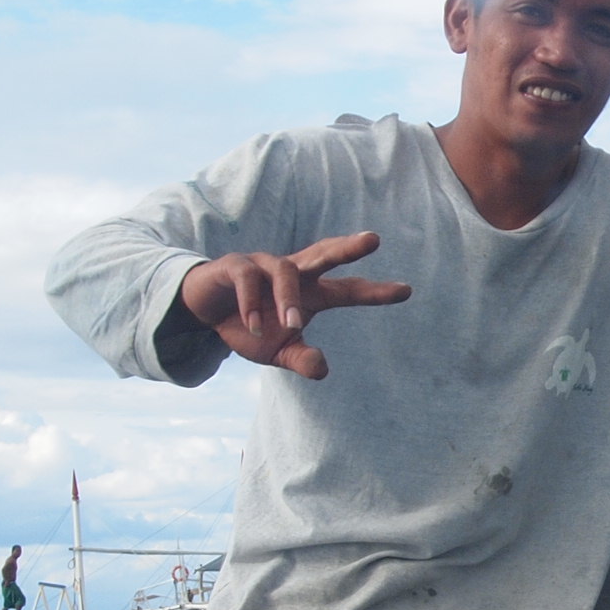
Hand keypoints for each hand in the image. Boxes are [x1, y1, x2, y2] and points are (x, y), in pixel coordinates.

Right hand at [177, 232, 411, 379]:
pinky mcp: (234, 266)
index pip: (348, 290)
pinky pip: (248, 278)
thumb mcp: (276, 352)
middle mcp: (292, 273)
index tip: (407, 291)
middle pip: (324, 254)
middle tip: (373, 240)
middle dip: (347, 247)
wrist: (203, 315)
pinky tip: (254, 325)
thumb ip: (300, 359)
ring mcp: (263, 265)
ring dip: (290, 300)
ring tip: (292, 325)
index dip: (374, 292)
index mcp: (310, 293)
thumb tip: (323, 370)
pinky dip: (252, 303)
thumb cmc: (249, 328)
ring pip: (285, 271)